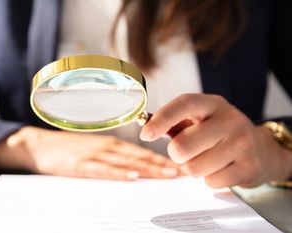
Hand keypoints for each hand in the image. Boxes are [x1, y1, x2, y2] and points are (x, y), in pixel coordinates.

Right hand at [0, 126, 181, 180]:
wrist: (40, 145)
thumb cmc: (69, 149)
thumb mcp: (93, 148)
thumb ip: (113, 156)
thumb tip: (137, 168)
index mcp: (111, 144)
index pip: (142, 152)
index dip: (162, 160)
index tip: (180, 168)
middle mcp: (107, 146)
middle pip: (140, 157)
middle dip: (163, 165)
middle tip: (183, 173)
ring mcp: (94, 154)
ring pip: (127, 162)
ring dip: (149, 168)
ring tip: (168, 175)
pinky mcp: (81, 164)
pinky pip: (103, 169)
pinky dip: (119, 172)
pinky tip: (132, 176)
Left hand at [140, 94, 291, 187]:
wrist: (262, 149)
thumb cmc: (219, 133)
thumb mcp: (201, 120)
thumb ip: (174, 123)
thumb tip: (145, 128)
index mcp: (213, 104)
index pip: (184, 104)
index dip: (161, 119)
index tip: (145, 134)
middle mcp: (230, 120)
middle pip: (182, 145)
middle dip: (176, 154)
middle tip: (186, 152)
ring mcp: (242, 143)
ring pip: (194, 168)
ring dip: (193, 169)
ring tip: (206, 160)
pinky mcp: (249, 167)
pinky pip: (210, 182)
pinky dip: (209, 179)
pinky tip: (221, 169)